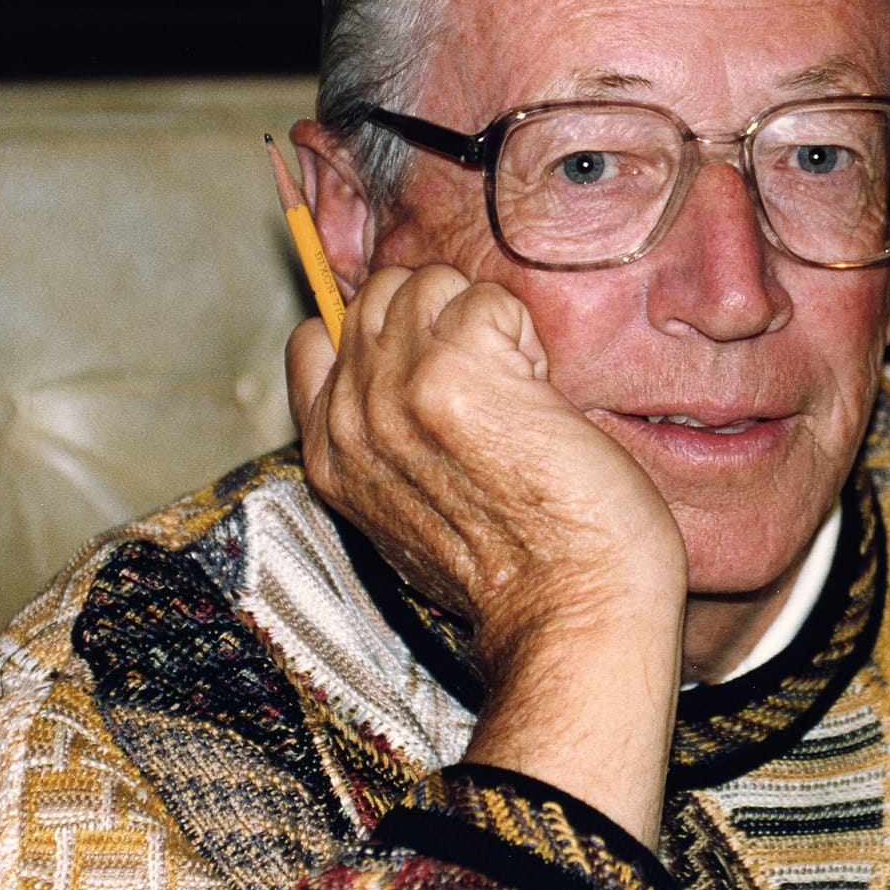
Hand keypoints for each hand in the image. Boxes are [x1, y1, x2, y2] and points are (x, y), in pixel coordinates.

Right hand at [286, 264, 684, 843]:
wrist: (572, 605)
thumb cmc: (519, 567)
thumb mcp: (409, 513)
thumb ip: (382, 440)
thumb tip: (388, 370)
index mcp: (329, 455)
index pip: (317, 336)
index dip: (390, 335)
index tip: (440, 374)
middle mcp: (350, 419)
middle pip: (380, 295)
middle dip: (444, 319)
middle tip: (492, 387)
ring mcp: (396, 391)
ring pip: (431, 284)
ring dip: (486, 323)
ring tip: (517, 393)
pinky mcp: (457, 371)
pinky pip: (489, 300)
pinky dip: (527, 337)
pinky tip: (540, 399)